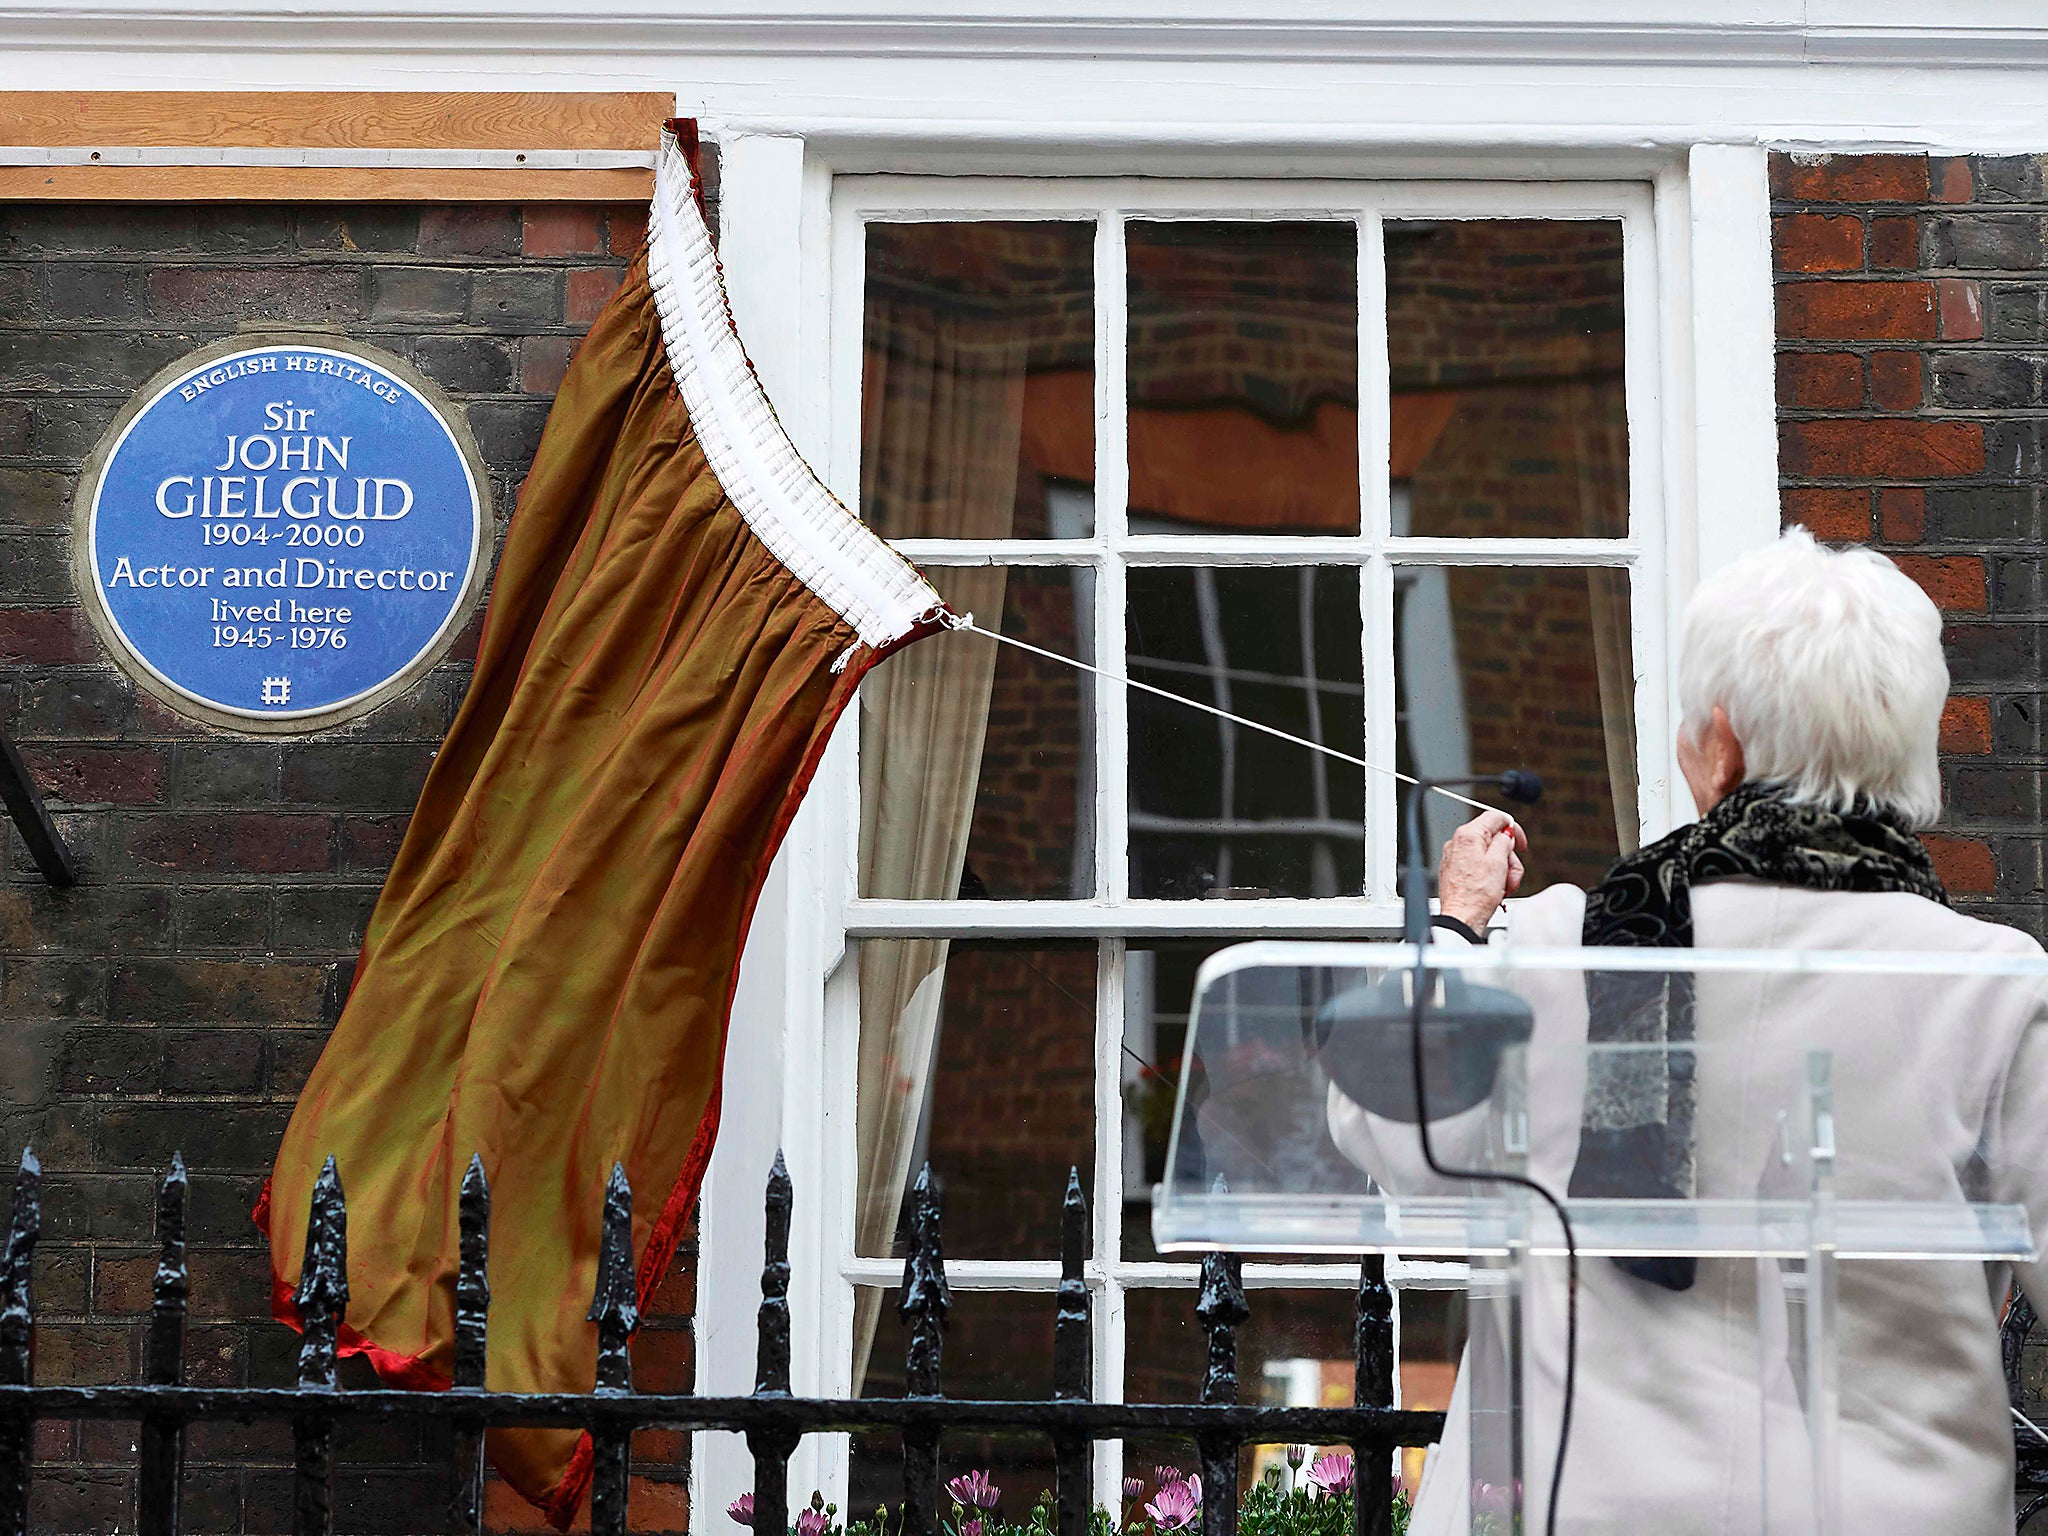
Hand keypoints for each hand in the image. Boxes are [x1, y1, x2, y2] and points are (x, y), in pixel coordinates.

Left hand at [1436, 810, 1527, 931]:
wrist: (1462, 918)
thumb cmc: (1476, 895)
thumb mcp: (1499, 862)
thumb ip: (1504, 841)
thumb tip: (1506, 832)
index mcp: (1468, 835)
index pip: (1495, 817)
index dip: (1513, 828)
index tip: (1520, 842)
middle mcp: (1458, 843)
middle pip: (1493, 840)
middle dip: (1508, 858)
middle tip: (1511, 874)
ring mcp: (1455, 857)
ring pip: (1489, 855)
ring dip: (1502, 870)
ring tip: (1504, 887)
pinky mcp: (1456, 871)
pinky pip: (1479, 867)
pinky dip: (1491, 877)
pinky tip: (1495, 890)